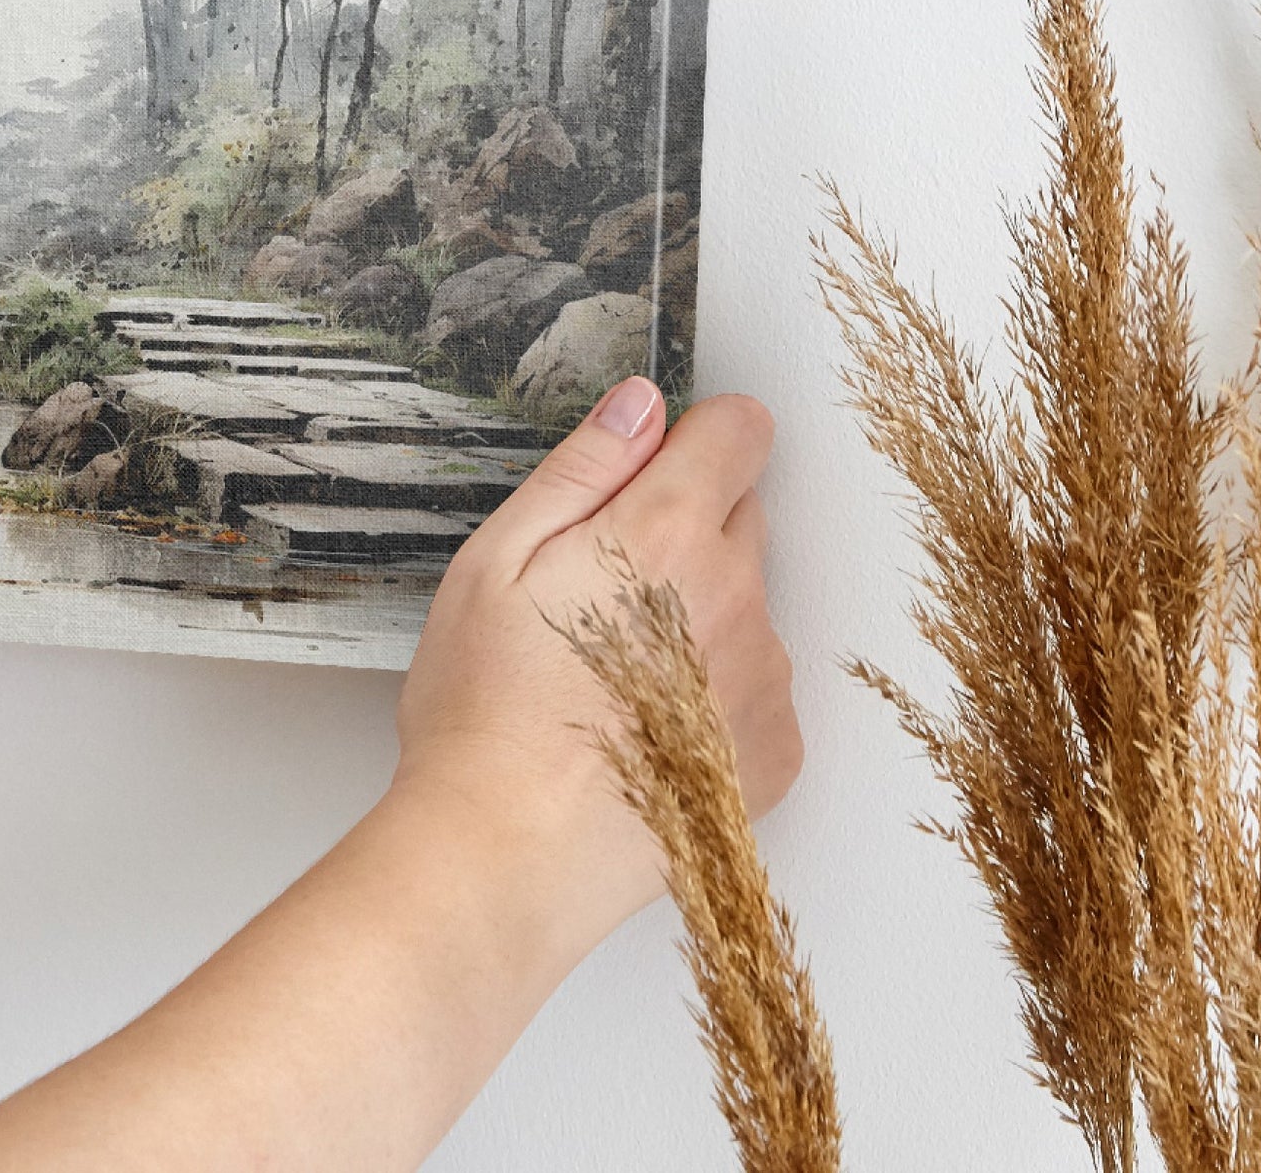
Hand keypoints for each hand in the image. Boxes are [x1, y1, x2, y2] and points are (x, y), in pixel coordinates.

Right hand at [393, 378, 801, 963]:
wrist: (508, 855)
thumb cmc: (485, 710)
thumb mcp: (497, 560)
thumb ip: (582, 469)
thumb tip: (641, 404)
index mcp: (668, 532)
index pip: (740, 430)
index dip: (693, 437)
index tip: (648, 471)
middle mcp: (738, 596)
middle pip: (742, 515)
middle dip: (683, 529)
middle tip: (597, 589)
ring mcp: (764, 678)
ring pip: (745, 604)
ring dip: (698, 615)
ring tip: (609, 675)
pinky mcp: (774, 751)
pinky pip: (755, 686)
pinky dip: (713, 694)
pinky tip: (642, 728)